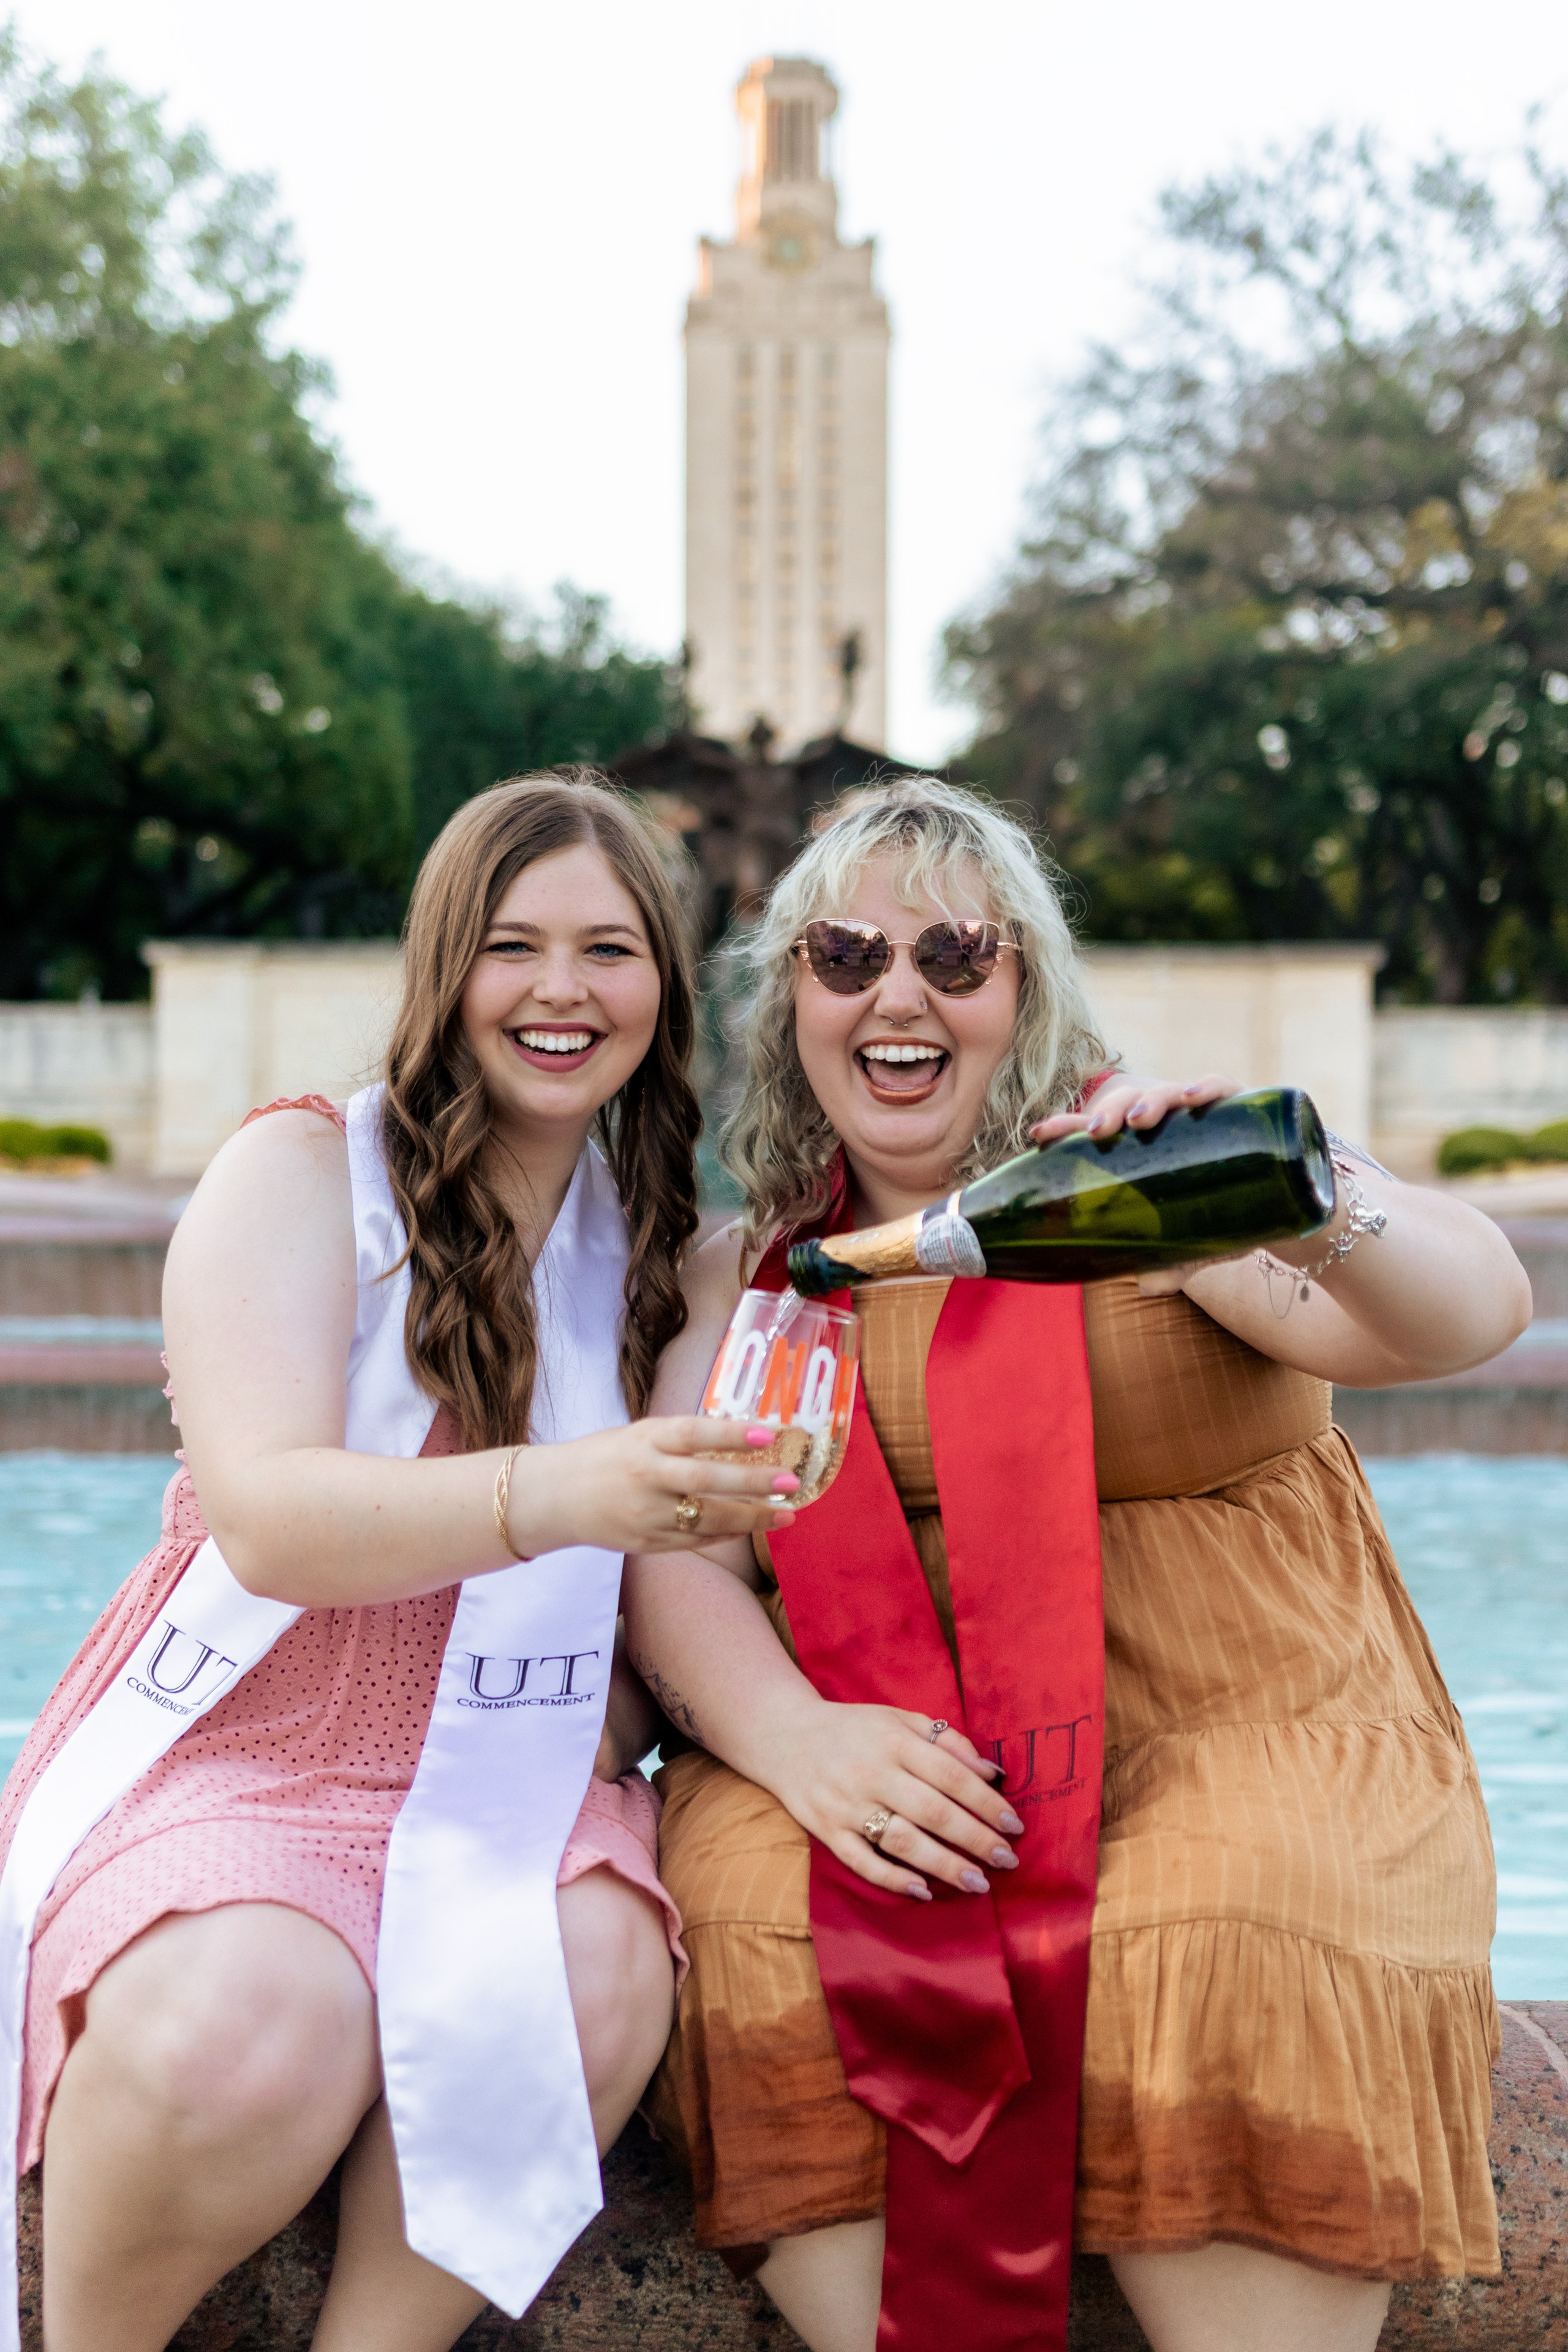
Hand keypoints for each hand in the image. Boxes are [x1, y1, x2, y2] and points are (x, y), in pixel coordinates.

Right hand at [508, 1416, 798, 1560]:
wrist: (555, 1497)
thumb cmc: (606, 1457)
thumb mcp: (639, 1434)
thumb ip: (681, 1438)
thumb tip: (740, 1433)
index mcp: (643, 1441)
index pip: (693, 1433)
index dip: (730, 1433)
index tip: (768, 1433)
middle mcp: (645, 1476)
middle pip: (705, 1480)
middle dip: (753, 1483)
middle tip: (790, 1482)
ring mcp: (645, 1514)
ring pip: (706, 1519)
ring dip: (750, 1518)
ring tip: (784, 1514)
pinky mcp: (645, 1542)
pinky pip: (694, 1541)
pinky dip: (725, 1534)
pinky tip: (749, 1527)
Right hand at [761, 1698, 1023, 1900]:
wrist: (785, 1736)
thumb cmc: (855, 1729)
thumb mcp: (899, 1718)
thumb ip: (946, 1740)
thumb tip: (992, 1772)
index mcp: (893, 1741)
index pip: (950, 1775)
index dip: (985, 1802)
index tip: (1014, 1825)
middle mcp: (871, 1773)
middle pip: (933, 1812)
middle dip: (975, 1839)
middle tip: (1007, 1860)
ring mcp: (847, 1805)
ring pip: (902, 1841)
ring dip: (944, 1865)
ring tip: (978, 1883)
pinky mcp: (827, 1831)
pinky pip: (862, 1862)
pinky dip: (893, 1880)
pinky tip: (924, 1892)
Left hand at [1031, 1072, 1244, 1295]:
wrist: (1293, 1210)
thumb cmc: (1231, 1221)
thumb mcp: (1198, 1246)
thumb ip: (1172, 1264)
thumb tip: (1146, 1286)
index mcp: (1146, 1147)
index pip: (1098, 1130)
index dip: (1067, 1127)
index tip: (1038, 1136)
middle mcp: (1170, 1123)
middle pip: (1129, 1103)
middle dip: (1110, 1112)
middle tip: (1099, 1133)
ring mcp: (1204, 1111)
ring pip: (1168, 1091)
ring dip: (1152, 1100)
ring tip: (1142, 1120)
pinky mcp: (1243, 1105)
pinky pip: (1222, 1087)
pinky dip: (1206, 1088)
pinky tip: (1193, 1097)